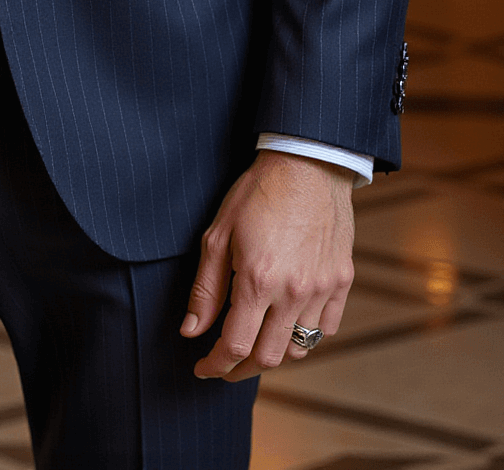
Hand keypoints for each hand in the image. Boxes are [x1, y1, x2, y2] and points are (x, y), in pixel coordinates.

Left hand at [181, 150, 354, 381]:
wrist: (308, 162)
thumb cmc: (258, 192)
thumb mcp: (219, 234)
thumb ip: (206, 288)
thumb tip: (191, 331)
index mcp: (258, 281)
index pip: (234, 346)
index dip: (214, 365)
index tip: (203, 368)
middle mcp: (294, 292)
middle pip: (268, 358)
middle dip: (240, 370)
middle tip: (225, 365)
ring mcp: (322, 288)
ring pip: (300, 348)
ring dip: (274, 354)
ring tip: (256, 344)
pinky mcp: (342, 280)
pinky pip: (327, 328)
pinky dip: (307, 335)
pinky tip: (289, 323)